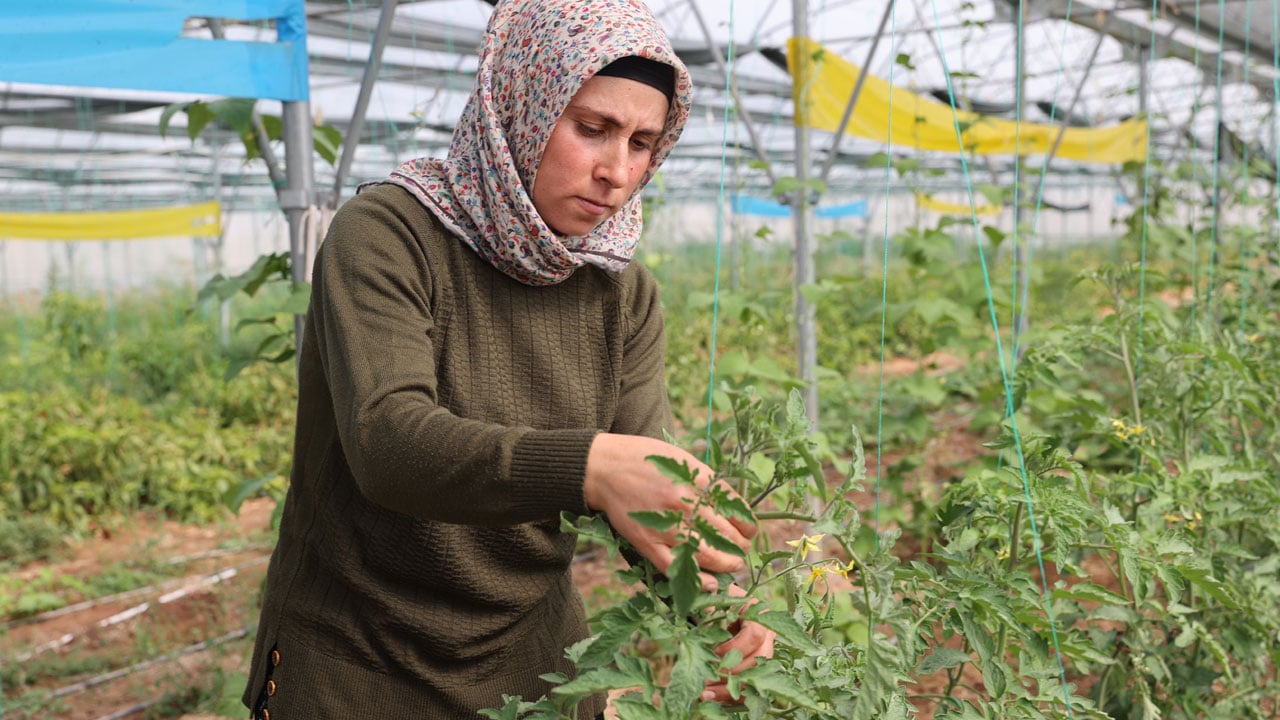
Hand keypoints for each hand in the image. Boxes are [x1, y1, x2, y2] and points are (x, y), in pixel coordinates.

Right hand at [584, 433, 755, 582]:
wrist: (605, 468)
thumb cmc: (646, 460)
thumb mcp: (683, 460)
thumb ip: (708, 482)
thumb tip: (733, 506)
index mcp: (697, 480)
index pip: (736, 509)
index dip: (748, 526)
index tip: (749, 532)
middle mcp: (685, 503)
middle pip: (726, 534)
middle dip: (740, 547)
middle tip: (743, 551)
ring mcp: (665, 525)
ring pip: (707, 554)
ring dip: (727, 564)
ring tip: (733, 565)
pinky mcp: (646, 541)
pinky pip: (676, 566)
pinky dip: (697, 578)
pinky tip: (712, 583)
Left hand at [702, 584, 773, 702]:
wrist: (720, 606)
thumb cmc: (717, 598)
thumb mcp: (713, 594)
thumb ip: (710, 594)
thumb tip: (708, 595)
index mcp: (758, 614)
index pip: (755, 635)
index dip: (735, 647)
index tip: (714, 654)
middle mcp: (766, 634)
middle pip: (760, 659)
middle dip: (733, 672)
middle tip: (707, 679)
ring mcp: (763, 652)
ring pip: (756, 676)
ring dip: (730, 688)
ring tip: (704, 693)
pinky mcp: (756, 667)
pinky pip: (749, 686)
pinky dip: (731, 694)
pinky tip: (711, 697)